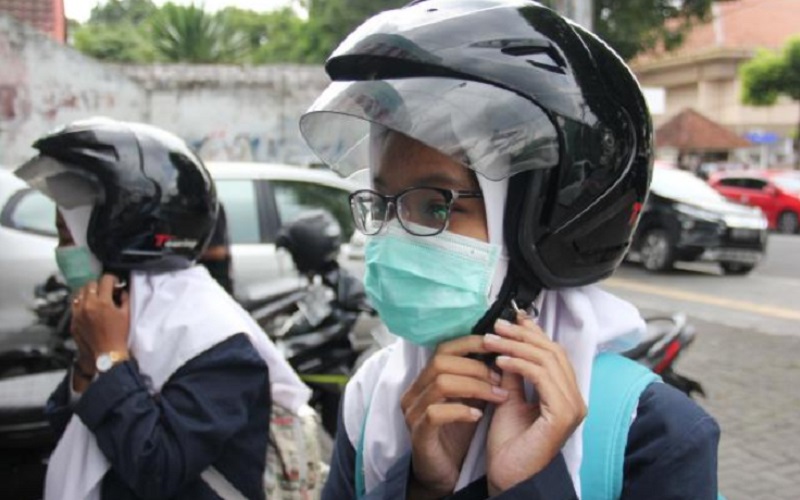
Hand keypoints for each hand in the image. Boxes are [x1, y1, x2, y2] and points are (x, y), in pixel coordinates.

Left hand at [70, 274, 130, 370]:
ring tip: (95, 298)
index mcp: (103, 302)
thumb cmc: (120, 335)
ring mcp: (78, 313)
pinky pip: (74, 306)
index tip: (116, 283)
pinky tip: (88, 308)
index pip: (105, 280)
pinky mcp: (73, 321)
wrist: (106, 354)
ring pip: (79, 293)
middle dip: (100, 285)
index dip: (113, 279)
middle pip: (90, 284)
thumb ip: (124, 298)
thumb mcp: (127, 314)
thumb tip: (120, 291)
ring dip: (88, 292)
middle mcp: (88, 305)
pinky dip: (81, 303)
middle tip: (106, 290)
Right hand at [400, 335, 507, 498]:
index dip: (471, 343)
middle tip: (501, 378)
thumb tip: (504, 352)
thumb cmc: (458, 432)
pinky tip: (479, 416)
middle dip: (476, 367)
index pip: (444, 348)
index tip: (499, 346)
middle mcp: (414, 392)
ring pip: (441, 384)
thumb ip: (479, 378)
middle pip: (441, 361)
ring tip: (498, 395)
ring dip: (475, 386)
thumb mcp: (471, 399)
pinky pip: (436, 413)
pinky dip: (461, 410)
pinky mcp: (418, 434)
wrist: (443, 472)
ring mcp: (413, 413)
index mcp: (425, 379)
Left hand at [484, 314, 586, 493]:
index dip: (534, 333)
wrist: (508, 476)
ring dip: (516, 346)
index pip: (554, 354)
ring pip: (547, 360)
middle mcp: (576, 399)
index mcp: (566, 395)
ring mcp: (573, 407)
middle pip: (553, 352)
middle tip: (498, 325)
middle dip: (523, 335)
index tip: (511, 318)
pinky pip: (541, 377)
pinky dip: (519, 364)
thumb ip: (513, 373)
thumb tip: (507, 343)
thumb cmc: (509, 444)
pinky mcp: (563, 414)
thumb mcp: (509, 397)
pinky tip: (499, 361)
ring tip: (492, 340)